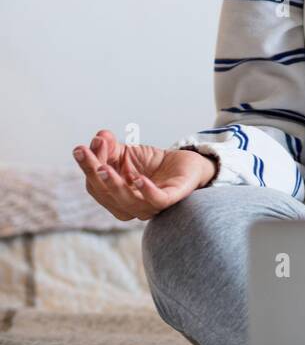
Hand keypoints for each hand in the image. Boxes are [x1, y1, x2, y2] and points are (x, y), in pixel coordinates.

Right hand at [72, 129, 213, 221]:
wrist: (185, 163)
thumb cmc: (152, 163)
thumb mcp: (126, 152)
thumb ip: (110, 147)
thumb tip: (98, 138)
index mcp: (116, 198)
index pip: (96, 187)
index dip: (88, 168)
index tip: (80, 149)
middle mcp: (131, 206)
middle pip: (107, 194)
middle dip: (94, 174)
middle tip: (85, 154)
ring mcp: (150, 206)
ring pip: (128, 202)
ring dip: (114, 185)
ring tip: (104, 168)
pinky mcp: (171, 199)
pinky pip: (157, 200)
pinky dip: (147, 191)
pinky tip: (138, 179)